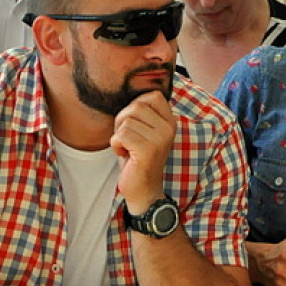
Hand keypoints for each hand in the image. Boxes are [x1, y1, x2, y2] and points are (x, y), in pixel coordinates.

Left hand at [112, 91, 176, 213]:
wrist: (144, 191)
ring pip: (126, 121)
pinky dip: (116, 145)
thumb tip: (130, 94)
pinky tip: (125, 155)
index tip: (134, 123)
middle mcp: (168, 128)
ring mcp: (159, 139)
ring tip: (127, 149)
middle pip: (135, 106)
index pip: (153, 95)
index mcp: (170, 121)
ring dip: (119, 135)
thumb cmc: (138, 160)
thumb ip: (143, 114)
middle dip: (122, 121)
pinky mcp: (147, 150)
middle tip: (126, 139)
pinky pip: (121, 135)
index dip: (136, 105)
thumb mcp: (145, 132)